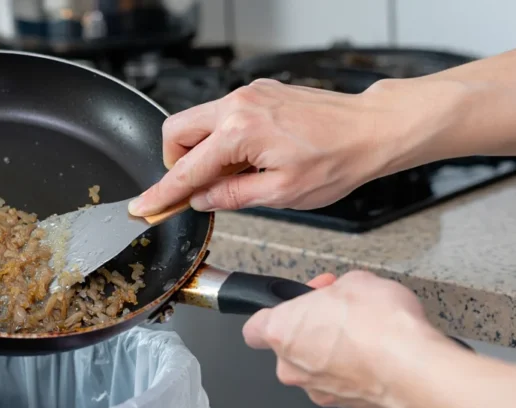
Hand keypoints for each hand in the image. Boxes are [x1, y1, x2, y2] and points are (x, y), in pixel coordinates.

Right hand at [128, 79, 404, 215]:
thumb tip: (202, 200)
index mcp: (240, 132)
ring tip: (233, 176)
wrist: (372, 130)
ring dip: (202, 151)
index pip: (185, 169)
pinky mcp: (260, 92)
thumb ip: (232, 196)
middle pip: (176, 132)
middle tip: (195, 189)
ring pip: (198, 121)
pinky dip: (222, 139)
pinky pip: (222, 116)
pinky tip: (248, 159)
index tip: (143, 206)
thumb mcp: (281, 193)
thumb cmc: (338, 159)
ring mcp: (249, 94)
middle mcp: (239, 105)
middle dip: (175, 162)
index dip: (162, 192)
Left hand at [242, 271, 443, 407]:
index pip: (255, 327)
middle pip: (292, 347)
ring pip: (318, 368)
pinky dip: (358, 372)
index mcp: (281, 332)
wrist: (414, 370)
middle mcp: (293, 368)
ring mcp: (318, 391)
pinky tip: (380, 356)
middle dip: (316, 328)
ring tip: (368, 334)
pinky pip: (344, 384)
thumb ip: (337, 291)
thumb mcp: (356, 282)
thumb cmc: (380, 328)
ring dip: (337, 352)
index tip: (297, 305)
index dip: (276, 313)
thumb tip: (343, 294)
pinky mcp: (346, 407)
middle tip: (341, 313)